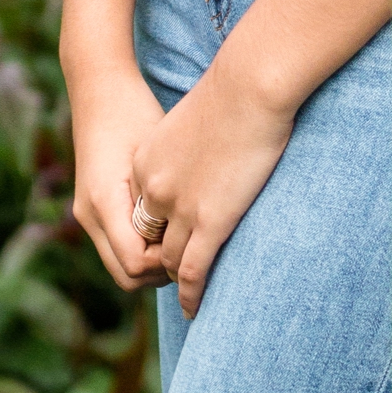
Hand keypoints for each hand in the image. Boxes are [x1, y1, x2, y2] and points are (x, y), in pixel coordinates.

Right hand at [67, 60, 173, 291]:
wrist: (99, 87)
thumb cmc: (134, 112)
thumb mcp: (155, 154)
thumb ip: (166, 198)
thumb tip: (192, 235)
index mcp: (104, 202)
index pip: (136, 264)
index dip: (168, 263)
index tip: (195, 241)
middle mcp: (89, 215)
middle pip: (126, 276)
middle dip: (160, 271)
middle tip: (192, 246)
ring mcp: (87, 214)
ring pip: (121, 265)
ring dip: (152, 262)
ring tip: (183, 235)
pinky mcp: (92, 208)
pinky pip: (118, 245)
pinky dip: (142, 247)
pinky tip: (168, 225)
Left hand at [129, 45, 296, 317]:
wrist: (249, 85)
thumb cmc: (234, 91)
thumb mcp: (193, 119)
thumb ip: (188, 143)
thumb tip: (203, 152)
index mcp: (144, 162)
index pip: (142, 210)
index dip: (157, 228)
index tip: (172, 237)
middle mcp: (153, 189)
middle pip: (150, 239)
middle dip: (161, 259)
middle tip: (178, 274)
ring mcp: (178, 208)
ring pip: (169, 259)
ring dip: (178, 279)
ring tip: (192, 295)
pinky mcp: (208, 221)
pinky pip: (192, 270)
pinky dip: (191, 294)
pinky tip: (194, 307)